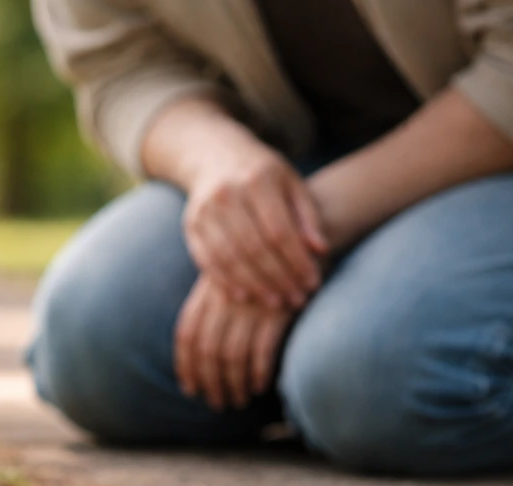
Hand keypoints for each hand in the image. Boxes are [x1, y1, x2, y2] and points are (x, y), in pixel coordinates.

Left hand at [174, 274, 292, 409]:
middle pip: (207, 350)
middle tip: (217, 403)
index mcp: (208, 290)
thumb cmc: (265, 263)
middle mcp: (224, 297)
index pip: (187, 333)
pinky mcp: (277, 309)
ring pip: (232, 354)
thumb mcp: (232, 278)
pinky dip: (258, 372)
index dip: (186, 364)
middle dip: (210, 382)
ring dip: (233, 383)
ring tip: (239, 400)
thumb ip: (213, 307)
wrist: (301, 235)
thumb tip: (204, 353)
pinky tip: (259, 387)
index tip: (189, 389)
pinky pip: (261, 349)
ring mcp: (250, 303)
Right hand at [183, 137, 328, 308]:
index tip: (312, 282)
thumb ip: (307, 216)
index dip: (297, 261)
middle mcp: (227, 194)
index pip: (279, 231)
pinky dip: (225, 281)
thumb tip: (321, 250)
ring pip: (230, 258)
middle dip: (278, 278)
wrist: (215, 156)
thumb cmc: (263, 174)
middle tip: (297, 299)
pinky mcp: (191, 225)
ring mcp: (205, 210)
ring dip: (254, 285)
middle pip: (254, 247)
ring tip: (276, 302)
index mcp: (257, 179)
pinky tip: (243, 296)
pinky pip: (207, 260)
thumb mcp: (291, 184)